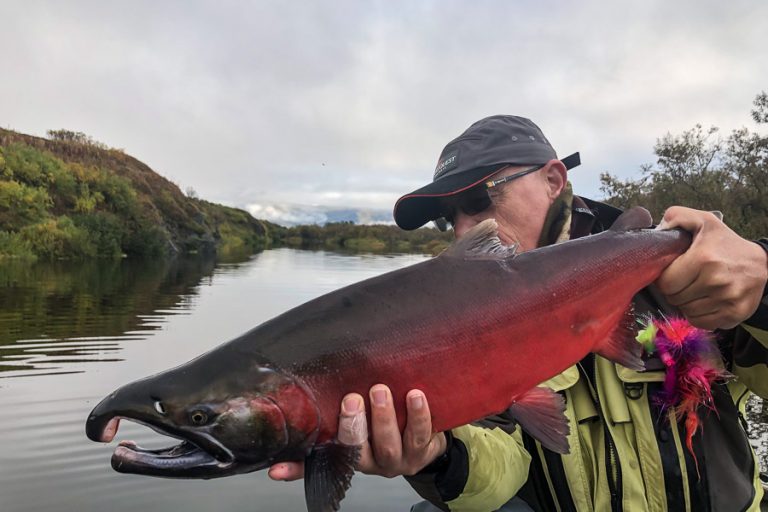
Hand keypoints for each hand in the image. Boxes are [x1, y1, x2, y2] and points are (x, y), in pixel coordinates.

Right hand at [267, 385, 446, 480]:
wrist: (429, 441)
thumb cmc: (391, 424)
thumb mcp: (364, 418)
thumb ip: (343, 407)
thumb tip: (316, 379)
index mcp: (352, 454)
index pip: (320, 461)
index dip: (295, 468)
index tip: (277, 468)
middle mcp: (373, 461)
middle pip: (357, 450)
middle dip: (354, 425)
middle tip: (352, 399)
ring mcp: (398, 459)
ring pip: (388, 444)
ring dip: (383, 417)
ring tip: (380, 391)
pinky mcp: (422, 451)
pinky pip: (419, 434)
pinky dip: (417, 415)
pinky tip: (415, 396)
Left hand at [655, 206, 767, 329]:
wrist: (762, 262)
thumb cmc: (725, 243)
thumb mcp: (704, 221)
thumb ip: (678, 216)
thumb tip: (660, 226)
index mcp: (704, 259)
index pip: (666, 283)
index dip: (664, 279)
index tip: (672, 272)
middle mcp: (716, 281)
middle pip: (674, 299)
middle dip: (675, 290)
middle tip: (685, 280)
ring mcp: (727, 300)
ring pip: (687, 312)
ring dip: (687, 303)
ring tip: (697, 289)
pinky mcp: (735, 314)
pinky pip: (702, 322)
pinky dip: (699, 314)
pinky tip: (706, 300)